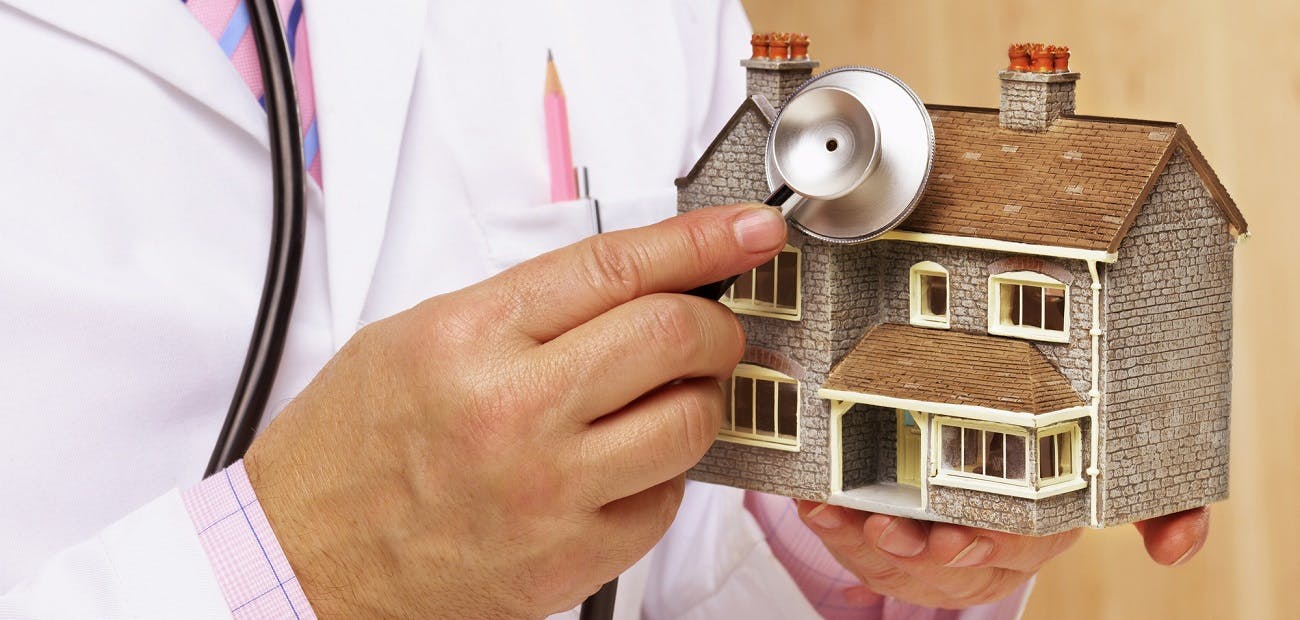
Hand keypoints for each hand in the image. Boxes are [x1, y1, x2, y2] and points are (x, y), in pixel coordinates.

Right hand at [245, 204, 786, 617]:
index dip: (702, 240)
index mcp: (471, 338)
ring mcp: (547, 492)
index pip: (618, 266)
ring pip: (689, 422)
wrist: (303, 556)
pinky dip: (661, 476)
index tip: (749, 232)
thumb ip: (527, 305)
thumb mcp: (417, 337)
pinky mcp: (567, 560)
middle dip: (715, 325)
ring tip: (661, 400)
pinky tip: (620, 468)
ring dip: (698, 400)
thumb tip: (633, 280)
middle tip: (709, 329)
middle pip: (673, 336)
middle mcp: (513, 410)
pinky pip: (665, 503)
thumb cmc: (350, 447)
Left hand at [796, 502, 1210, 607]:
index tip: (962, 532)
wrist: (997, 478)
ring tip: (838, 514)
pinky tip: (816, 505)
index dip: (988, 545)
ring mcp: (937, 557)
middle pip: (952, 567)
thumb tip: (1178, 550)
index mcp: (1038, 530)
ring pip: (900, 568)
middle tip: (888, 528)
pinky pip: (859, 557)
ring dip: (863, 545)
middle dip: (917, 553)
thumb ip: (1157, 506)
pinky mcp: (893, 554)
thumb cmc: (1046, 470)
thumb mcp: (1105, 479)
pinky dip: (833, 531)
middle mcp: (987, 552)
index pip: (1019, 547)